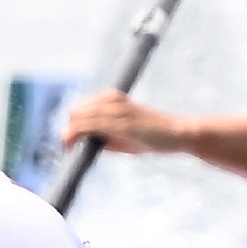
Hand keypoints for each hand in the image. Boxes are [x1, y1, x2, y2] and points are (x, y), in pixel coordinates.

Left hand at [60, 89, 184, 156]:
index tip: (70, 142)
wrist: (178, 134)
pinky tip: (72, 145)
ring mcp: (116, 110)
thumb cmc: (152, 136)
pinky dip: (75, 135)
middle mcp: (112, 100)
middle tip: (68, 147)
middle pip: (75, 111)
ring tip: (69, 148)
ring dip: (69, 134)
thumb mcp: (123, 134)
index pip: (80, 108)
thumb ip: (105, 136)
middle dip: (69, 130)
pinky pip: (89, 125)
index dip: (71, 125)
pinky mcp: (120, 123)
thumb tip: (85, 142)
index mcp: (112, 98)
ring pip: (79, 117)